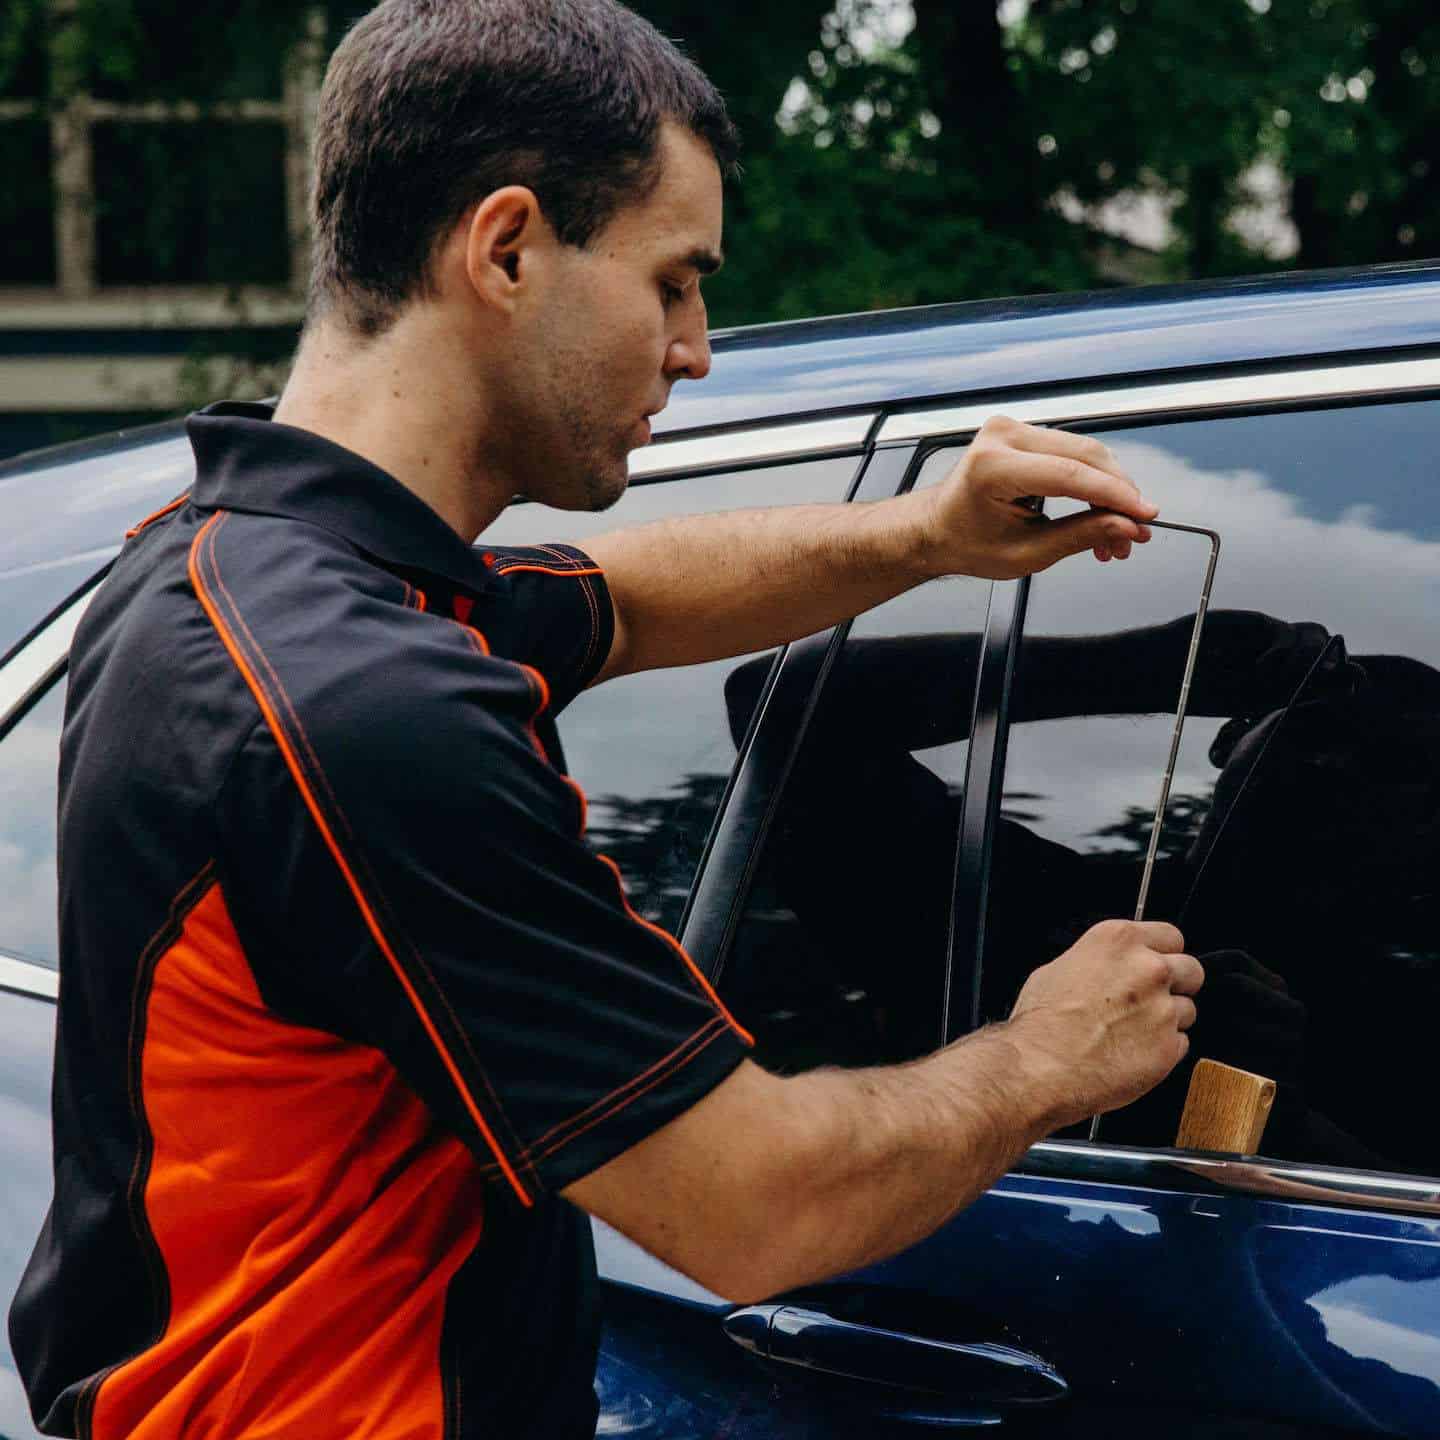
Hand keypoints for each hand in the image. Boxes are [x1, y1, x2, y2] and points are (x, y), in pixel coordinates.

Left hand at [916, 416, 1157, 579]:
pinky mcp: (1022, 431)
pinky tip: (1100, 512)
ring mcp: (1012, 428)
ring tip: (1116, 533)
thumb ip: (1079, 536)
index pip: (1072, 476)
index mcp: (993, 466)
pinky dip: (1091, 482)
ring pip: (1085, 453)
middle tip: (1134, 533)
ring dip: (1109, 491)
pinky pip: (1072, 452)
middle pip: (1086, 457)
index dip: (1116, 497)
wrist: (937, 528)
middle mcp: (1002, 437)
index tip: (1146, 516)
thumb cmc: (966, 541)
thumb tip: (1125, 527)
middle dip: (1118, 497)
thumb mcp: (1025, 554)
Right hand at [1006, 919, 1202, 1127]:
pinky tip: (1133, 1052)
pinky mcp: (1169, 1047)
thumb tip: (1106, 969)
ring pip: (1188, 1010)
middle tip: (1150, 1000)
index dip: (1163, 953)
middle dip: (1177, 985)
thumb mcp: (1058, 969)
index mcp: (1119, 941)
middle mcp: (1148, 969)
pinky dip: (1163, 1049)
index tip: (1156, 964)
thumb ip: (1097, 962)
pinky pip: (1181, 1044)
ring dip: (1168, 1020)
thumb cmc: (1041, 1024)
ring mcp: (1163, 1009)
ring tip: (1133, 1033)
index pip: (1171, 936)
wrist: (1039, 1068)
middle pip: (1191, 970)